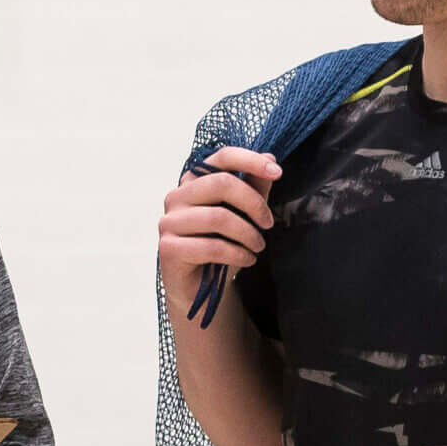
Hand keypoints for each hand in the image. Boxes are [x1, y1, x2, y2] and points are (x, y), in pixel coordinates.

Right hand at [159, 145, 281, 309]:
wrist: (200, 288)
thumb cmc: (220, 248)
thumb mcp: (242, 216)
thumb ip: (253, 187)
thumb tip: (269, 157)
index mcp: (193, 182)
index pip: (221, 157)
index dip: (250, 160)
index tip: (277, 172)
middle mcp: (176, 196)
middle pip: (221, 183)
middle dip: (253, 203)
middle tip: (268, 224)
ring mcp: (169, 222)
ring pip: (218, 217)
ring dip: (248, 234)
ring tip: (258, 246)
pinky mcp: (168, 247)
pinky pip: (211, 246)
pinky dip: (237, 254)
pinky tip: (247, 259)